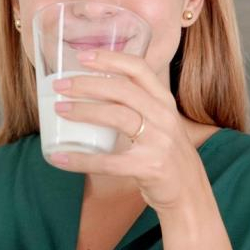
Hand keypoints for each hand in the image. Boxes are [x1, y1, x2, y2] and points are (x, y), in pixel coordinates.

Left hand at [49, 49, 207, 213]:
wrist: (190, 194)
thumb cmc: (166, 155)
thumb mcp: (160, 123)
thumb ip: (137, 106)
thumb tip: (92, 91)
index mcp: (164, 101)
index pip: (138, 69)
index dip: (110, 59)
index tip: (83, 56)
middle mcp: (164, 117)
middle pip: (123, 90)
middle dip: (88, 84)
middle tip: (60, 85)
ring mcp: (159, 142)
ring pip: (117, 117)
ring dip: (84, 111)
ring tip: (59, 110)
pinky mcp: (149, 167)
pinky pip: (109, 162)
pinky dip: (81, 159)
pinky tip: (59, 157)